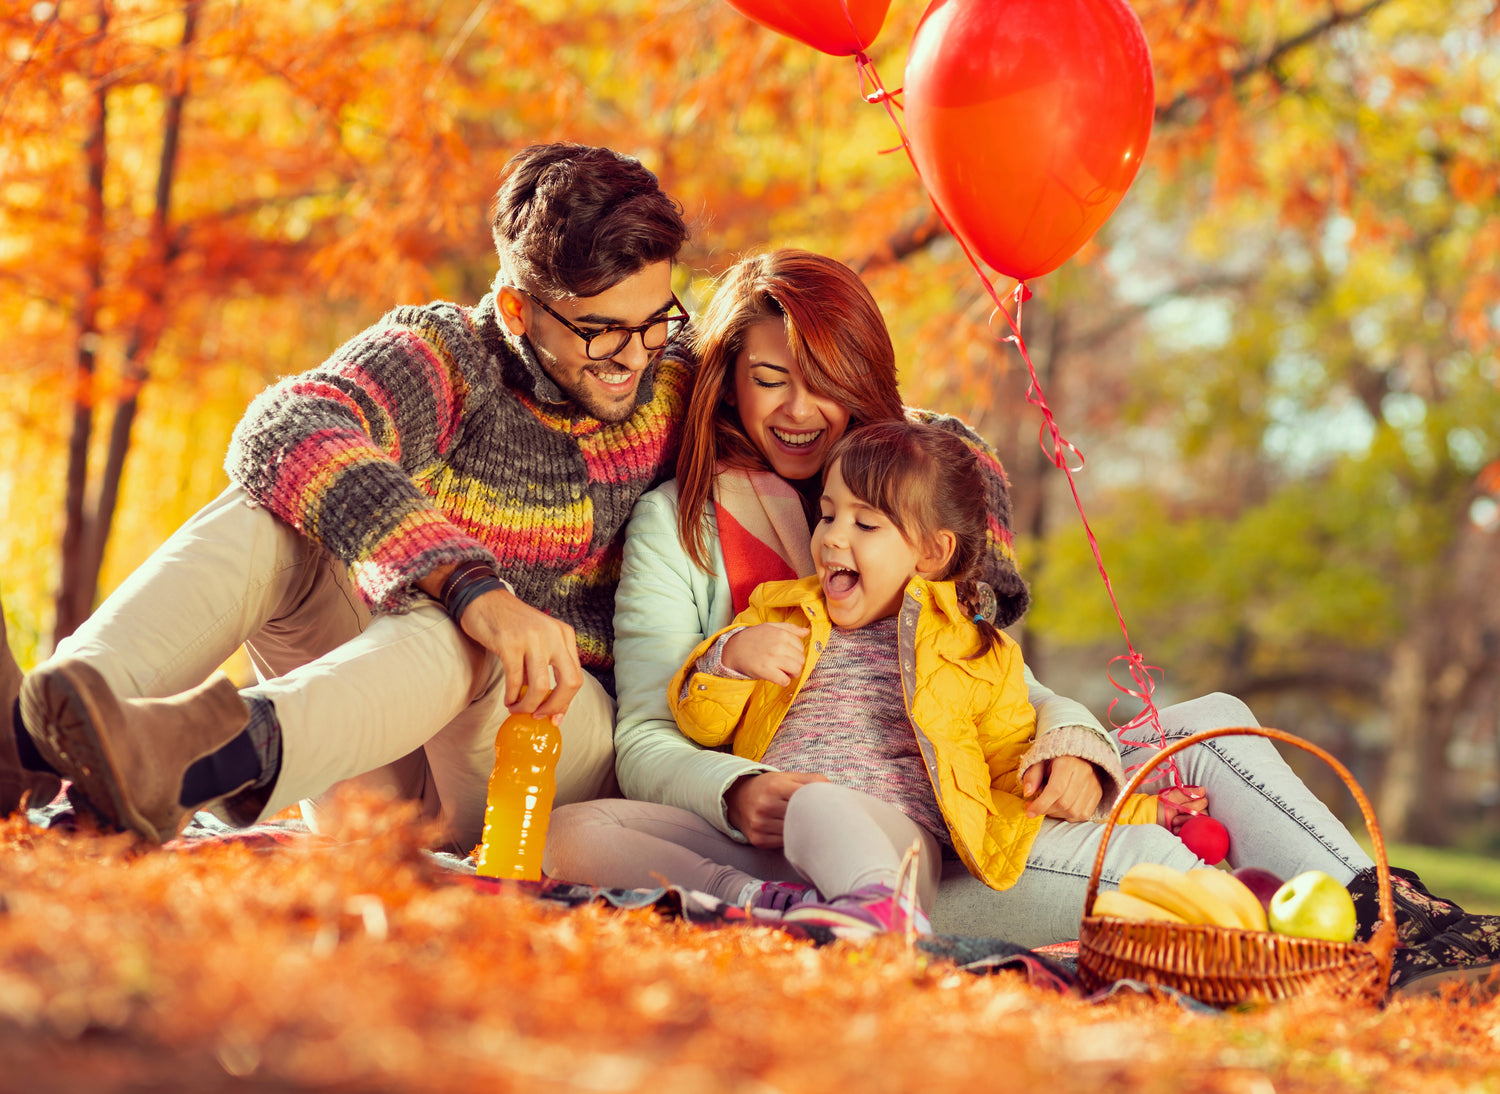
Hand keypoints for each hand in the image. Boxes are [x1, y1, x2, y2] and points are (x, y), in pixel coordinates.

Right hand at [455, 586, 583, 723]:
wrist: (483, 600)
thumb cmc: (510, 625)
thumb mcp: (539, 640)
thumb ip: (546, 666)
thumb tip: (549, 706)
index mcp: (564, 635)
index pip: (576, 676)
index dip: (565, 702)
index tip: (553, 717)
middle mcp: (553, 635)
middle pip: (569, 683)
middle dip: (554, 707)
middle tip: (538, 716)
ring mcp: (532, 638)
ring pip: (541, 687)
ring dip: (528, 706)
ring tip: (517, 709)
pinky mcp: (510, 643)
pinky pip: (516, 681)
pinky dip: (512, 697)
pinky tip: (507, 700)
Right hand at [721, 623, 808, 685]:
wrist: (733, 649)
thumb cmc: (753, 638)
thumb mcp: (770, 627)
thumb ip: (790, 628)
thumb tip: (807, 632)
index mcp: (782, 634)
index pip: (801, 647)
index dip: (796, 653)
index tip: (788, 655)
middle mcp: (779, 645)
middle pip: (801, 660)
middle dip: (795, 664)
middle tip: (785, 664)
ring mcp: (773, 659)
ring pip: (796, 670)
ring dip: (792, 674)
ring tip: (783, 671)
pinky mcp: (766, 671)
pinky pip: (785, 681)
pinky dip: (783, 681)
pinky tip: (777, 677)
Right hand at [724, 770, 828, 847]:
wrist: (738, 798)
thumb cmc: (771, 787)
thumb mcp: (789, 777)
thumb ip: (813, 780)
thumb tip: (838, 791)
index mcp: (776, 787)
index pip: (806, 798)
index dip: (821, 804)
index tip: (832, 809)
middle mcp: (765, 806)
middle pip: (801, 818)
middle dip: (815, 820)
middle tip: (829, 823)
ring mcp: (760, 825)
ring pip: (794, 834)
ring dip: (805, 833)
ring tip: (814, 830)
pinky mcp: (758, 840)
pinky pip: (783, 844)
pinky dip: (792, 840)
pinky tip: (797, 835)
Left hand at [1021, 756, 1103, 820]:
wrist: (1078, 754)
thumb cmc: (1055, 758)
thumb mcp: (1039, 761)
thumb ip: (1032, 775)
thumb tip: (1028, 793)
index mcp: (1068, 763)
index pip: (1056, 790)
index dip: (1041, 804)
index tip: (1029, 812)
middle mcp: (1084, 774)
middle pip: (1064, 803)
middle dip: (1046, 810)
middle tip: (1034, 808)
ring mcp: (1094, 785)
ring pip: (1073, 811)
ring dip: (1056, 814)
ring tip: (1047, 806)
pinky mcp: (1098, 794)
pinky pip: (1083, 814)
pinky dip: (1069, 816)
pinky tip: (1060, 808)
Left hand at [1157, 785, 1208, 833]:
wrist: (1153, 819)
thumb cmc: (1162, 806)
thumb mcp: (1172, 797)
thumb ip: (1187, 793)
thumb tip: (1203, 789)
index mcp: (1193, 800)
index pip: (1204, 801)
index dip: (1192, 804)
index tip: (1180, 805)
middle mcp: (1196, 810)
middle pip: (1204, 812)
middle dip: (1188, 813)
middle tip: (1176, 813)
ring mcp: (1194, 821)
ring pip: (1200, 822)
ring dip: (1185, 821)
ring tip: (1174, 821)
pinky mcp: (1191, 830)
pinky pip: (1195, 831)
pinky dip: (1184, 829)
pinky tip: (1175, 828)